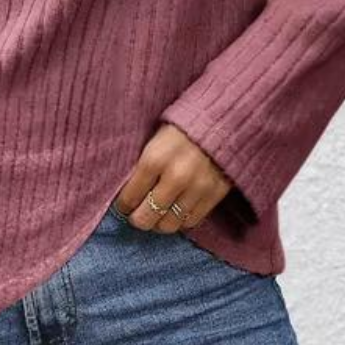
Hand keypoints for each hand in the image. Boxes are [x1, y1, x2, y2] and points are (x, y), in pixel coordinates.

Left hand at [112, 122, 232, 233]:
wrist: (221, 120)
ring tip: (157, 215)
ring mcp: (196, 189)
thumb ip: (142, 166)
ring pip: (169, 225)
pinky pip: (191, 222)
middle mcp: (174, 178)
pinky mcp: (214, 195)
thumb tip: (128, 192)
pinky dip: (181, 220)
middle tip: (137, 215)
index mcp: (154, 159)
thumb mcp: (154, 140)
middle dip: (138, 219)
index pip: (130, 197)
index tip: (123, 205)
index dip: (123, 205)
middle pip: (147, 218)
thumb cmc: (181, 128)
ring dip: (159, 223)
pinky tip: (176, 211)